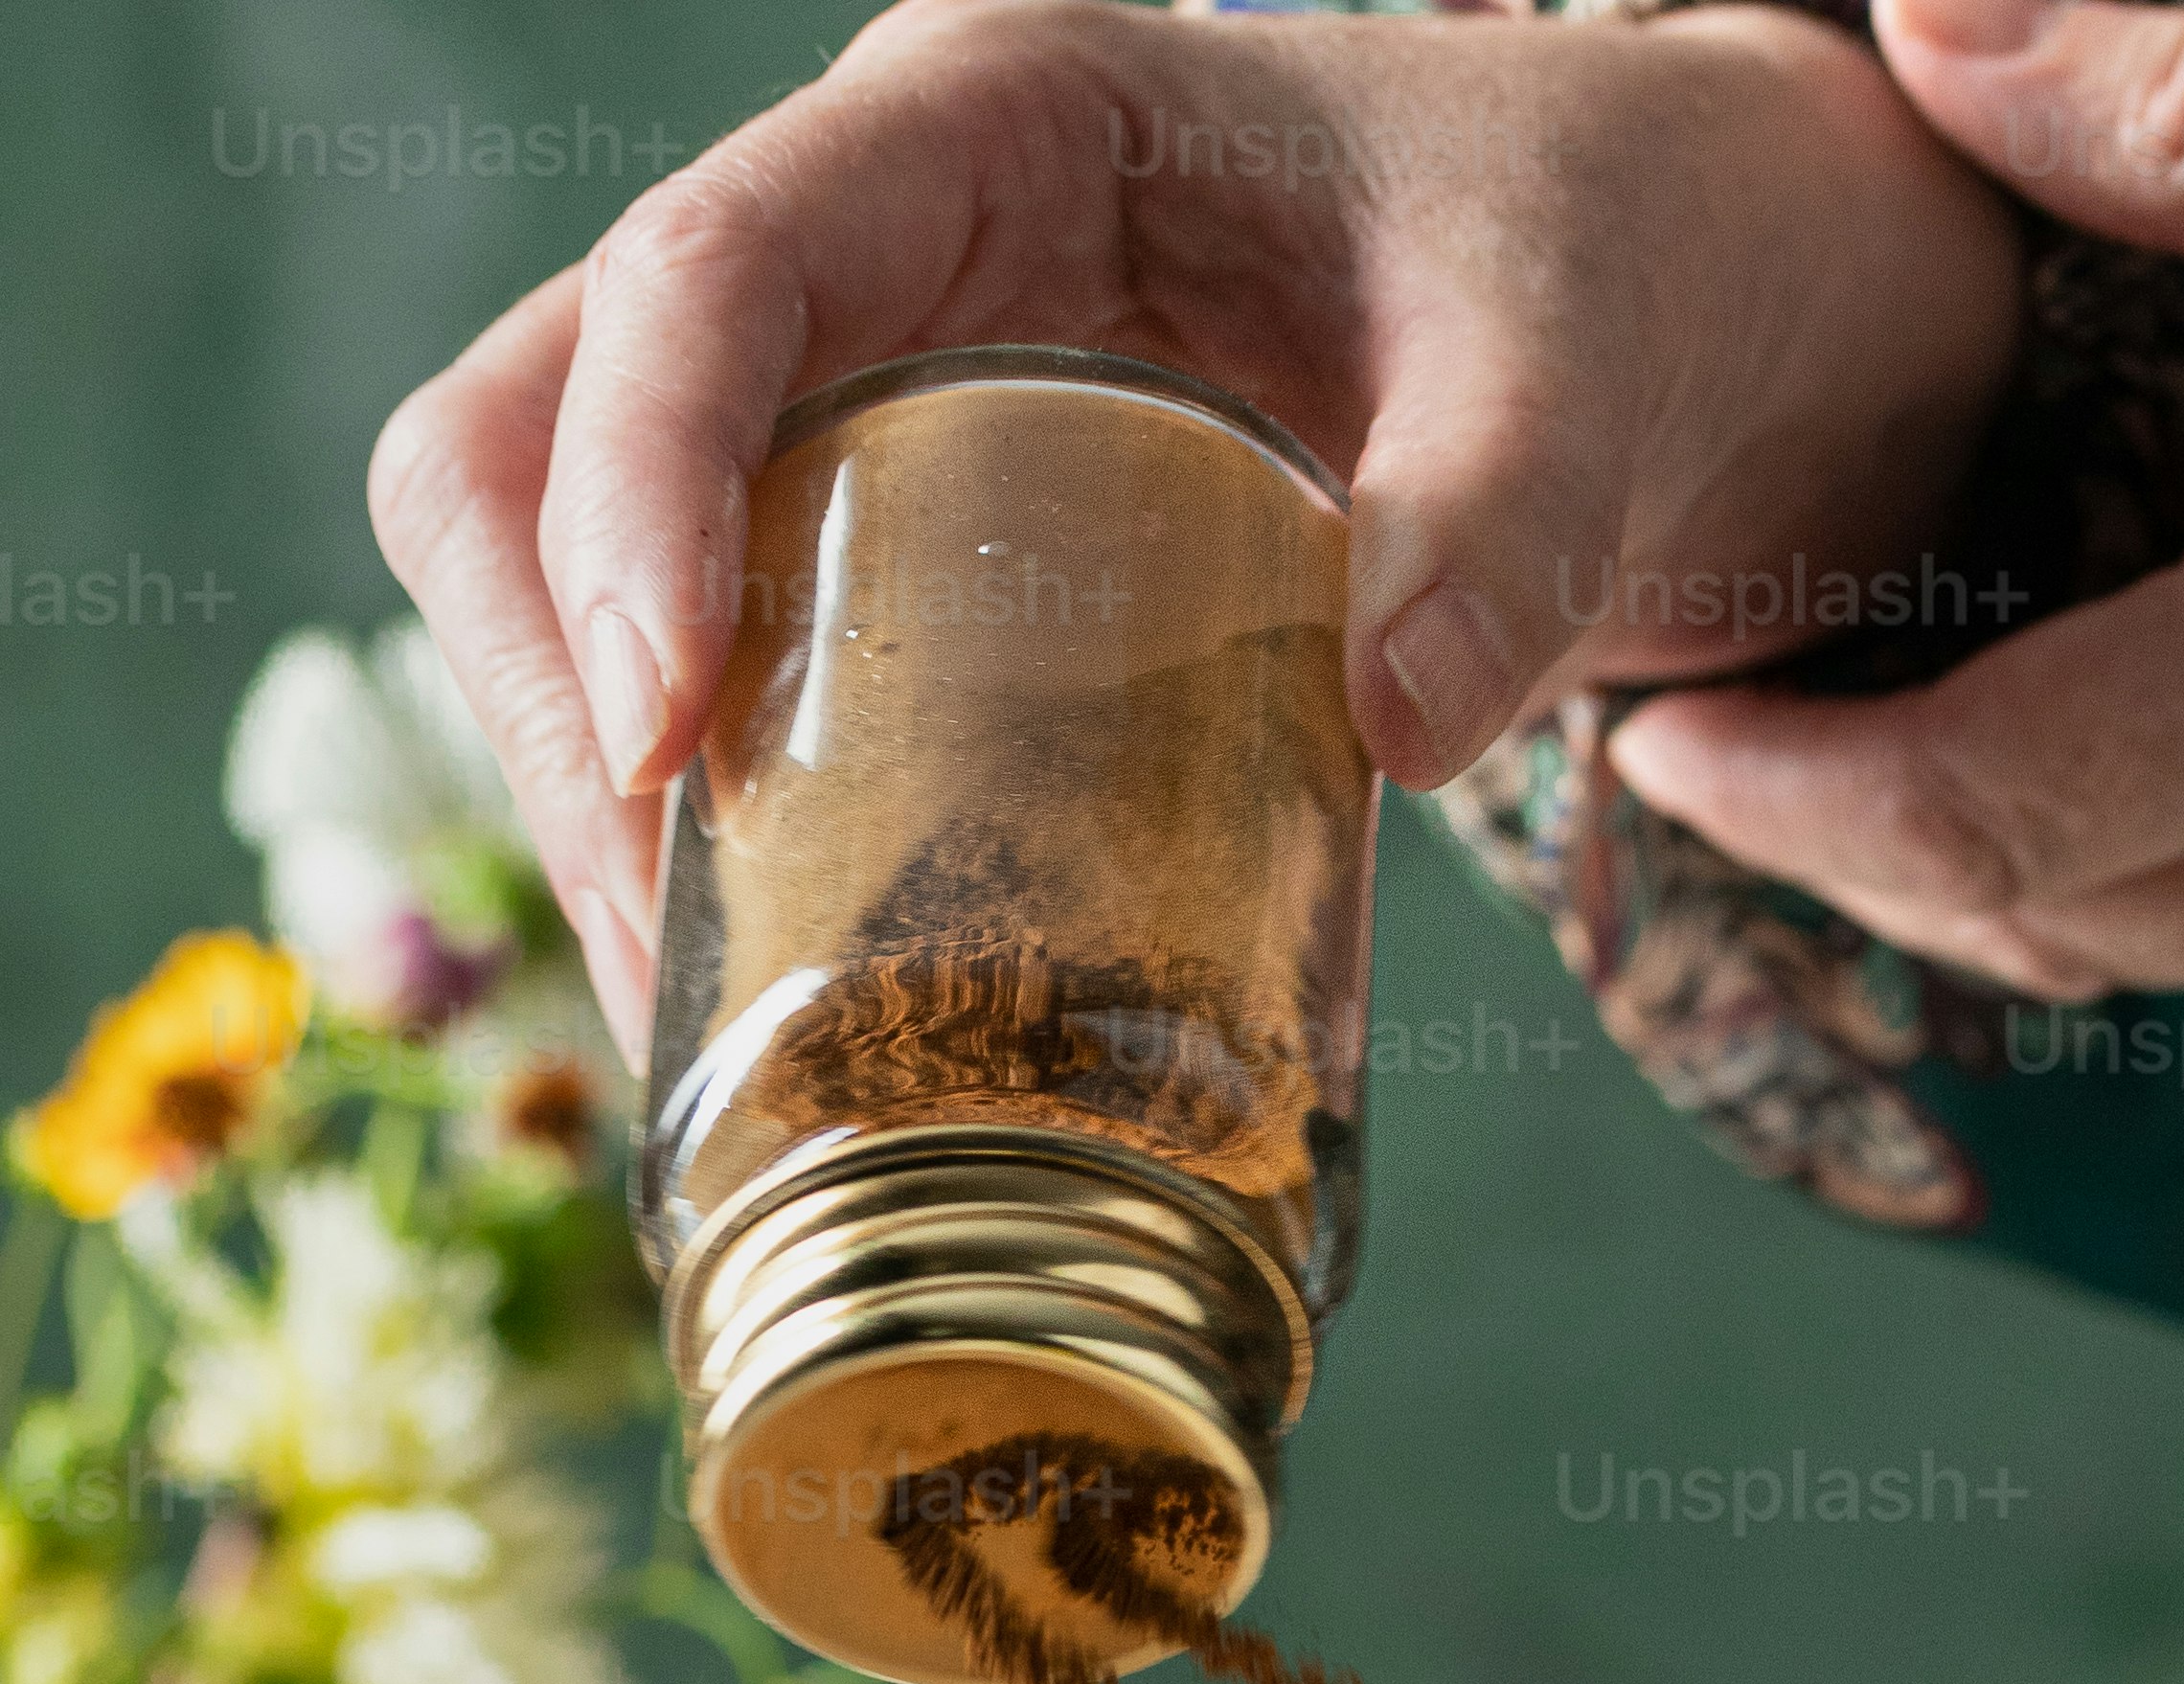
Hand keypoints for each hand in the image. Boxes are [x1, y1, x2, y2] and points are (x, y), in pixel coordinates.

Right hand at [367, 0, 2020, 1046]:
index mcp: (992, 119)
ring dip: (583, 809)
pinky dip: (675, 854)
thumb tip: (1401, 720)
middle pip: (527, 434)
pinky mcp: (865, 547)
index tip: (662, 742)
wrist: (1642, 309)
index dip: (635, 498)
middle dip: (555, 699)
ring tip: (712, 1050)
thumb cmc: (1595, 275)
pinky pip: (680, 681)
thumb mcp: (1582, 365)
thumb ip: (1514, 517)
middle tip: (681, 965)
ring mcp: (837, 397)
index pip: (709, 274)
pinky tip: (763, 1024)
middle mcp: (861, 241)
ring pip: (547, 573)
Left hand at [1611, 0, 2183, 991]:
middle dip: (1858, 873)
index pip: (2008, 802)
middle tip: (1716, 762)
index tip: (1662, 734)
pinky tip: (2104, 747)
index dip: (1799, 800)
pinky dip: (2157, 860)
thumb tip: (1940, 29)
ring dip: (2000, 888)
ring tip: (1868, 768)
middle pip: (2068, 925)